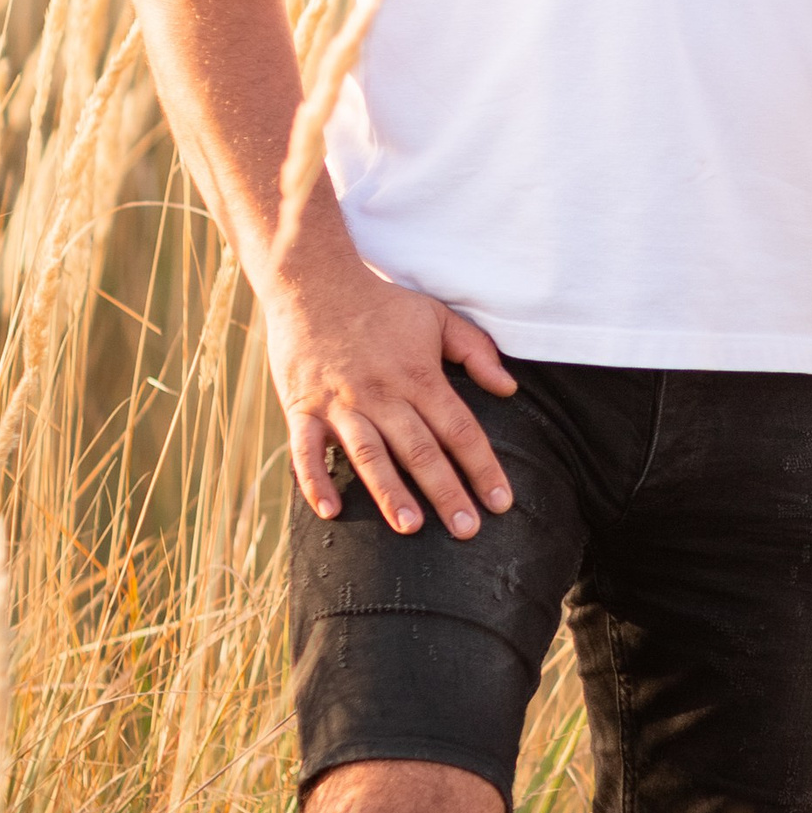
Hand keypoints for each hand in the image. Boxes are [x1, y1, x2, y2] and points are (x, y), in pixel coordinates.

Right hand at [262, 251, 518, 537]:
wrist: (314, 281)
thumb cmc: (382, 304)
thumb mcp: (437, 317)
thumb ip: (476, 352)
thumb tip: (509, 388)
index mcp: (419, 376)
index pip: (460, 429)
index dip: (483, 467)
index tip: (501, 503)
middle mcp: (382, 393)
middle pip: (420, 449)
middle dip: (446, 491)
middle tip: (467, 531)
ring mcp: (340, 402)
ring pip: (369, 454)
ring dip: (390, 492)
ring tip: (411, 528)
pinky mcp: (302, 406)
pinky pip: (304, 449)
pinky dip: (315, 480)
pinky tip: (330, 511)